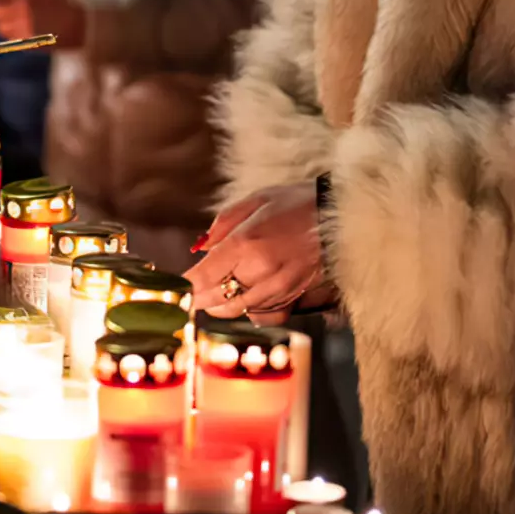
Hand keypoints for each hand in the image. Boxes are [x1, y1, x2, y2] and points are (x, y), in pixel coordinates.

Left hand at [186, 182, 327, 318]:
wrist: (341, 216)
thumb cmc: (297, 203)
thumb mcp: (255, 200)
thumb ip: (223, 225)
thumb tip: (200, 248)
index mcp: (246, 244)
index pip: (202, 277)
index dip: (183, 287)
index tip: (173, 287)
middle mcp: (261, 271)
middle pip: (216, 299)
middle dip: (197, 299)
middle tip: (186, 295)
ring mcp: (279, 288)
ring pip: (237, 310)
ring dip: (219, 305)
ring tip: (210, 294)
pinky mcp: (294, 297)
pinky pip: (261, 313)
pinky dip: (247, 309)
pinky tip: (241, 298)